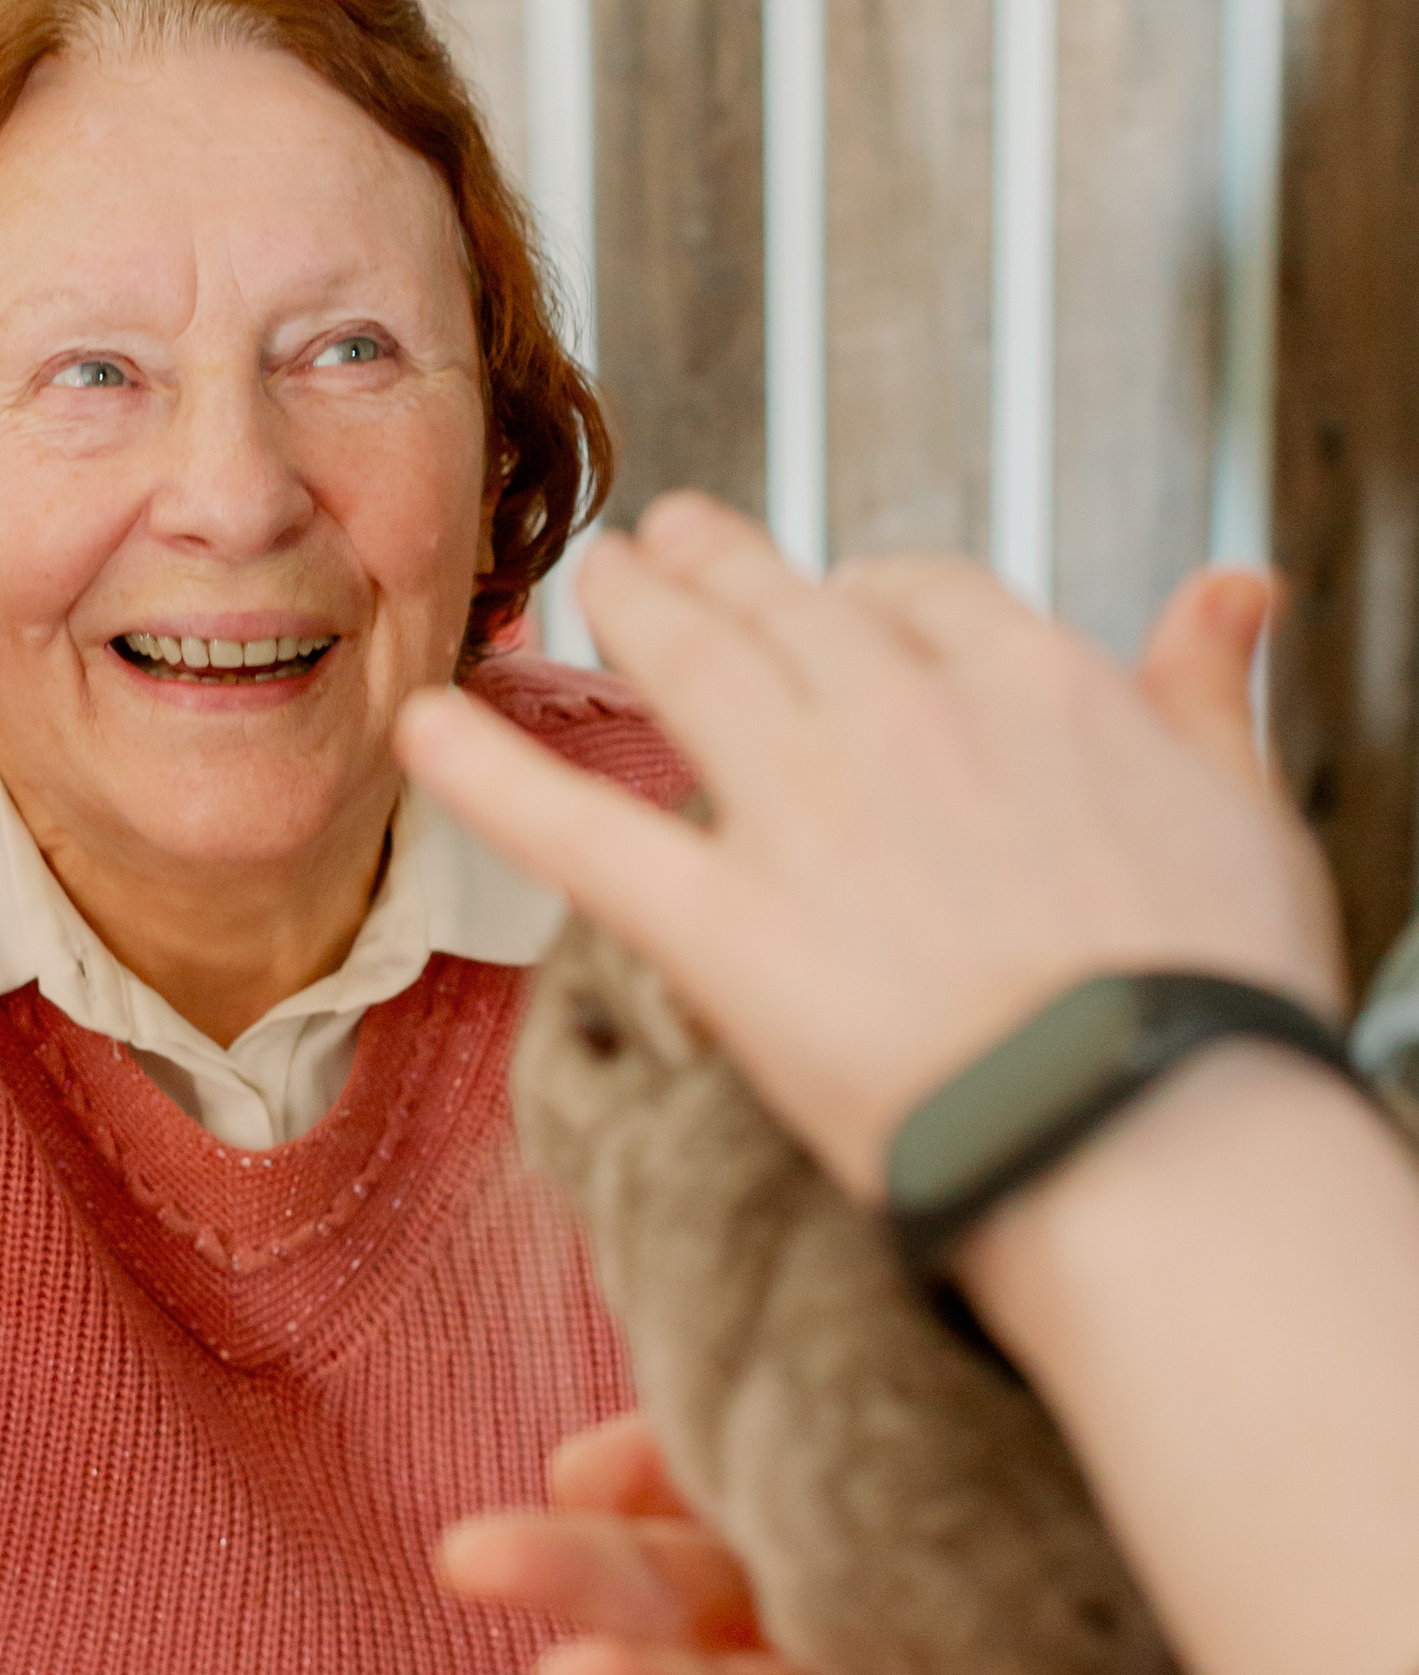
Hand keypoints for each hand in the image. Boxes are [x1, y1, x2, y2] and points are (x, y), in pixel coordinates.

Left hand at [401, 496, 1340, 1196]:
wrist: (1151, 1134)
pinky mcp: (725, 930)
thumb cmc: (1216, 1002)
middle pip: (789, 610)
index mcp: (1035, 687)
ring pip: (693, 669)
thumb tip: (1231, 590)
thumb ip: (1210, 694)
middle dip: (720, 567)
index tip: (836, 597)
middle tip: (668, 539)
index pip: (922, 595)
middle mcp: (907, 721)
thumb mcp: (1251, 815)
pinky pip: (581, 830)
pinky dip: (490, 773)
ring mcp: (807, 818)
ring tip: (588, 577)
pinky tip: (423, 726)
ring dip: (630, 606)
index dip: (864, 592)